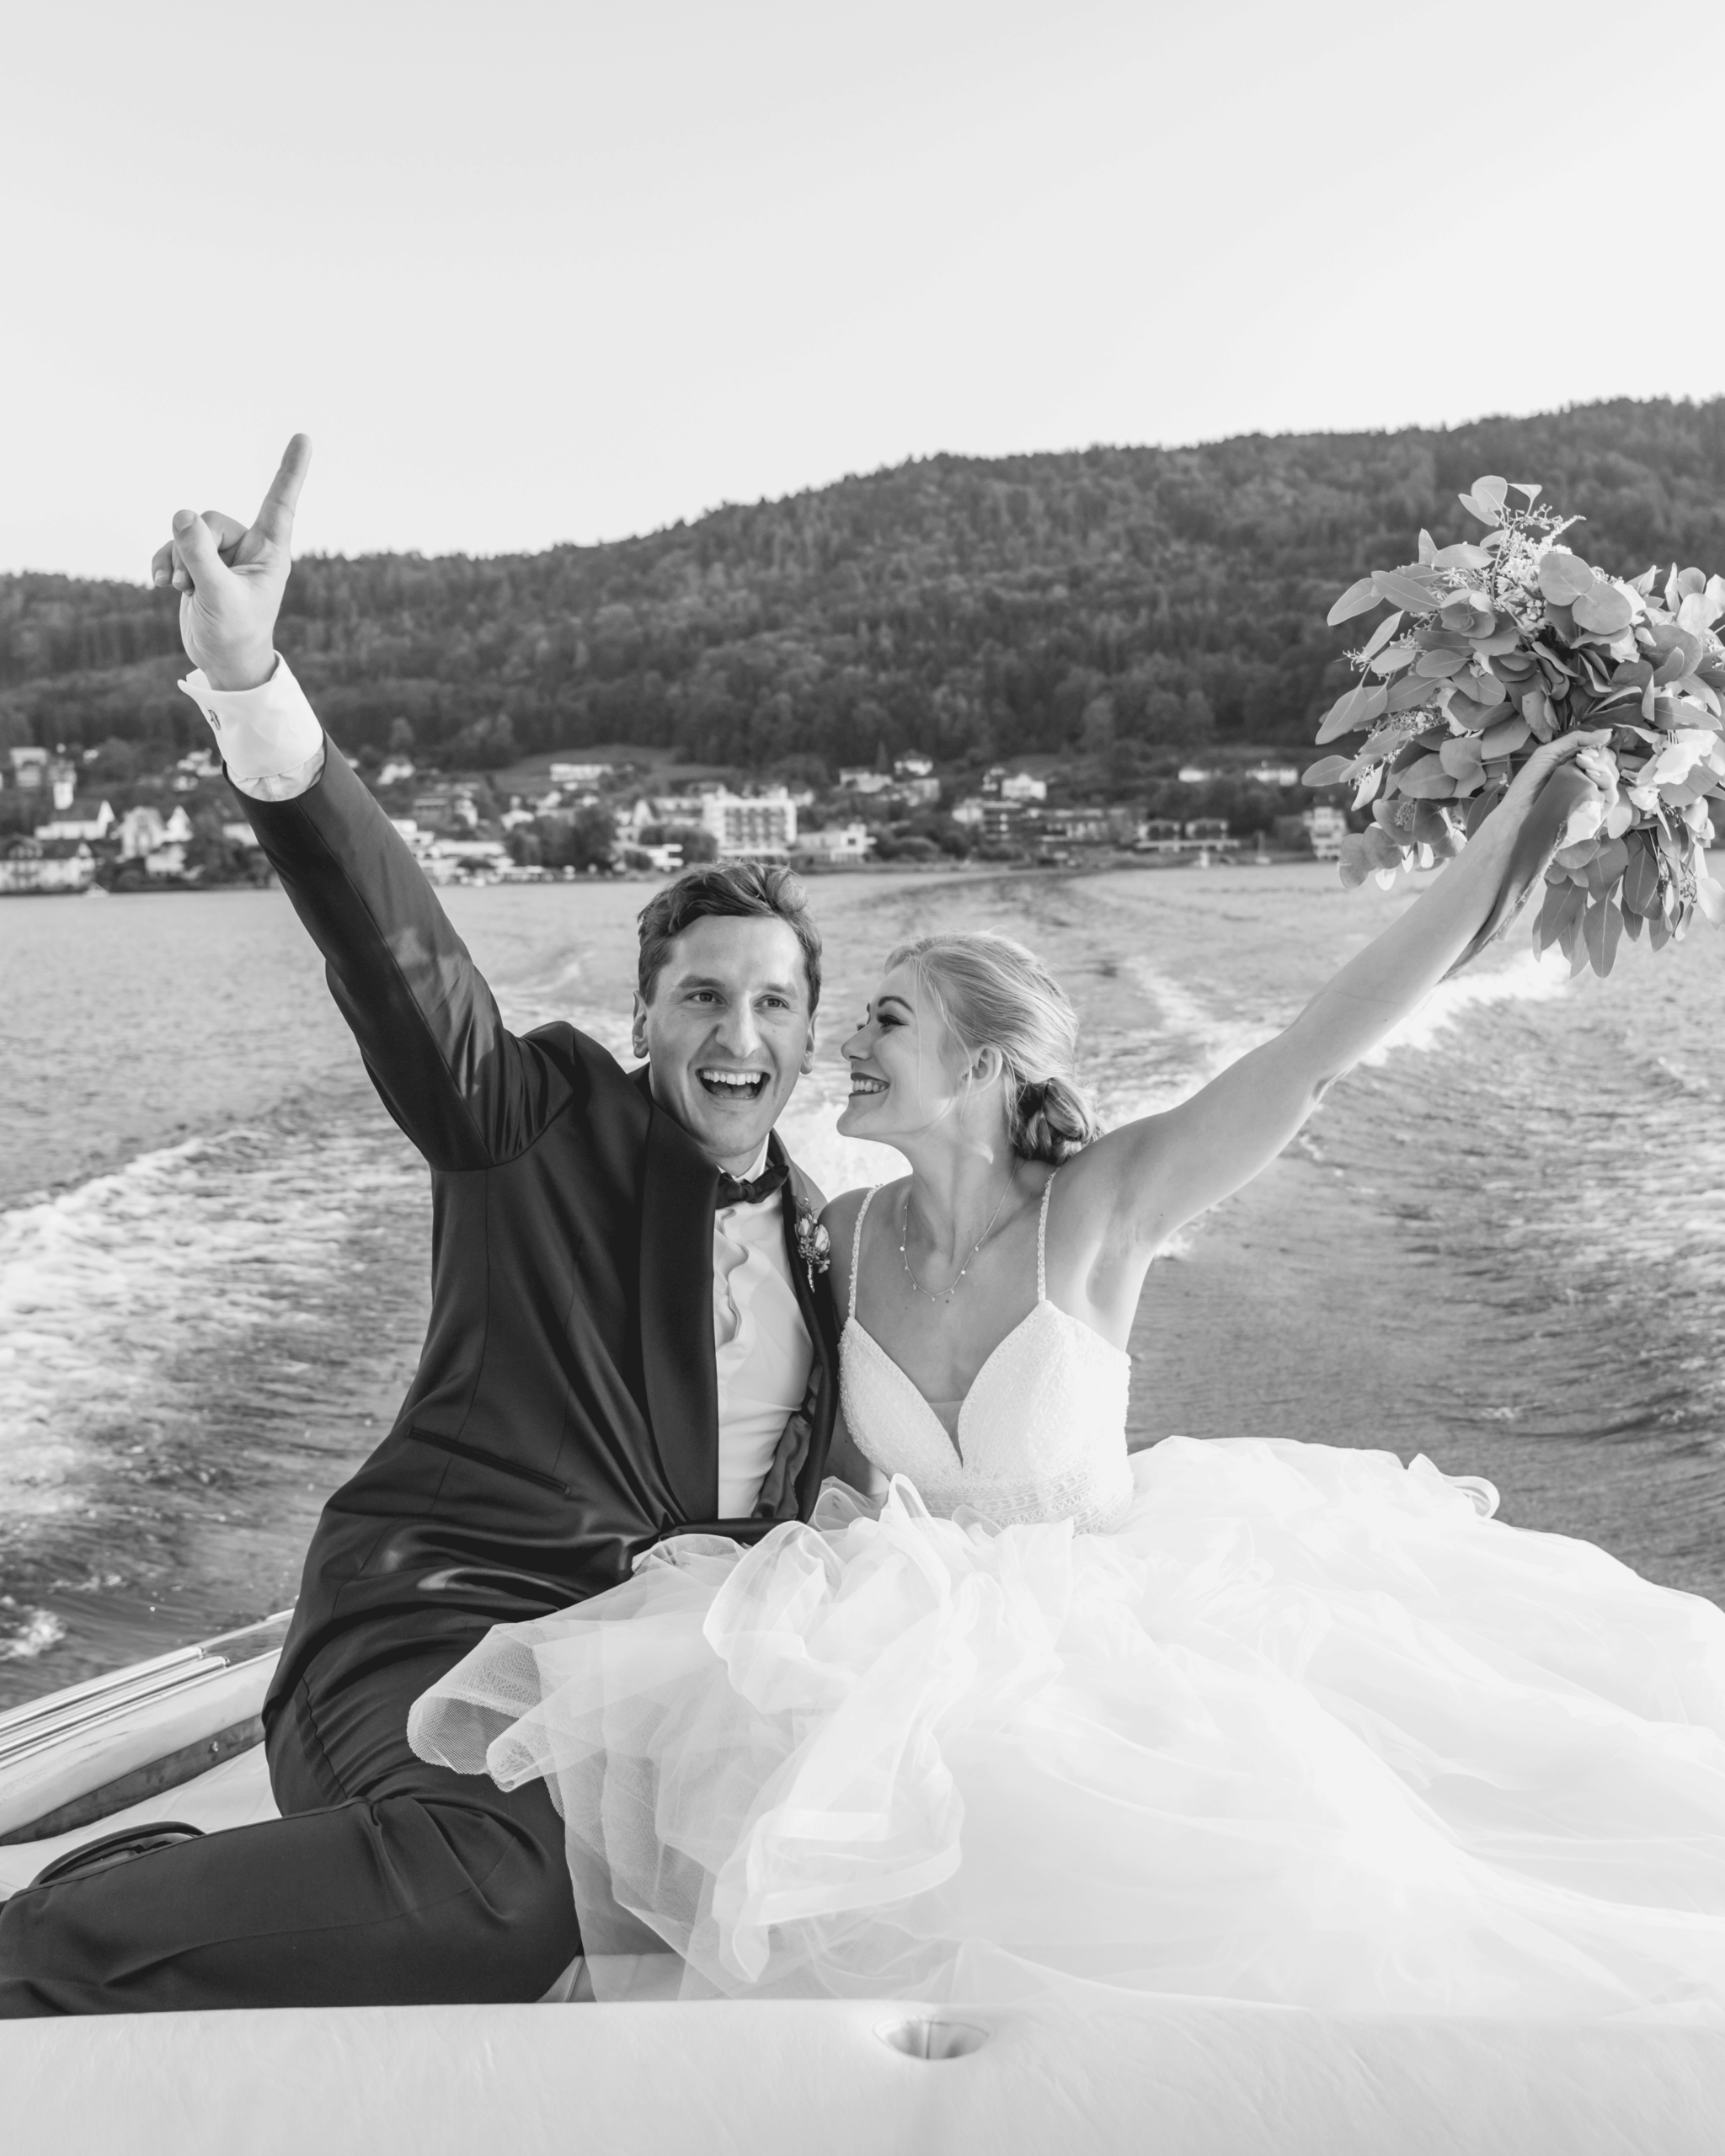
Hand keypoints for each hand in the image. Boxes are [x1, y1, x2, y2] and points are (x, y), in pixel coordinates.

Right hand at [151, 435, 311, 690]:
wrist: (223, 661)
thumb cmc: (235, 634)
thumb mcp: (217, 596)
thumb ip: (199, 555)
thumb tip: (182, 514)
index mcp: (270, 552)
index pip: (280, 503)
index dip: (290, 470)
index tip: (304, 437)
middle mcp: (248, 546)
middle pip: (210, 519)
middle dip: (191, 548)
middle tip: (192, 583)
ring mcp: (222, 553)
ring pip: (186, 531)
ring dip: (176, 559)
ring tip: (183, 589)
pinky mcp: (199, 562)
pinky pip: (172, 544)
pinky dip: (163, 562)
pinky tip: (160, 585)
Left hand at [1499, 727, 1610, 816]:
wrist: (1516, 811)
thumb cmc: (1529, 782)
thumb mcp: (1549, 753)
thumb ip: (1576, 740)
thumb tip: (1608, 732)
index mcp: (1580, 768)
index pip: (1603, 756)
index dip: (1600, 752)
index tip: (1585, 754)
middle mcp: (1588, 783)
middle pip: (1610, 768)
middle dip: (1602, 761)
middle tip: (1583, 762)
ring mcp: (1591, 799)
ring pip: (1612, 783)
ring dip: (1605, 773)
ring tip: (1588, 772)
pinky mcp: (1592, 815)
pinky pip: (1610, 802)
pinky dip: (1607, 789)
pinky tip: (1593, 783)